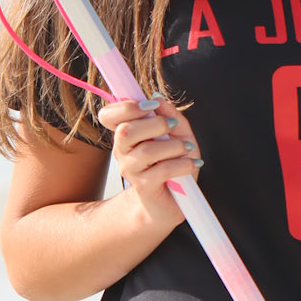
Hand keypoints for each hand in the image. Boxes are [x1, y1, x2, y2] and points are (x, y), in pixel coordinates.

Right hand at [98, 94, 201, 231]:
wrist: (173, 202)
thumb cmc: (173, 166)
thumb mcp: (179, 135)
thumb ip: (171, 115)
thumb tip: (158, 98)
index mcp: (126, 134)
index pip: (108, 116)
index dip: (125, 107)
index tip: (151, 106)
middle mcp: (123, 151)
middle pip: (126, 130)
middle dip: (155, 123)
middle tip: (173, 125)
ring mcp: (130, 169)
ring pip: (146, 151)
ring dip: (173, 146)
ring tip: (187, 149)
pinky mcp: (143, 186)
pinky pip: (162, 170)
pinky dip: (182, 164)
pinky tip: (192, 164)